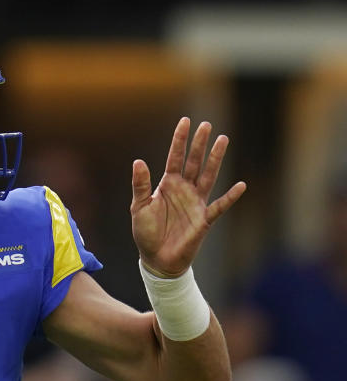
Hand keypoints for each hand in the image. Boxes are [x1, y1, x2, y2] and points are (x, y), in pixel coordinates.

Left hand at [131, 117, 245, 277]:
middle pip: (194, 162)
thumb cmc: (146, 233)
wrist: (157, 259)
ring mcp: (196, 203)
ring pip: (209, 176)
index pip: (175, 158)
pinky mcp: (204, 219)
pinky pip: (220, 206)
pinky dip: (230, 197)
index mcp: (167, 184)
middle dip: (199, 144)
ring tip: (223, 140)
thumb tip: (138, 161)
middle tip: (206, 124)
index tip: (185, 121)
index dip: (180, 140)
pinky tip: (241, 185)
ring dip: (215, 159)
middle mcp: (184, 190)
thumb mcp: (139, 207)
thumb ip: (141, 185)